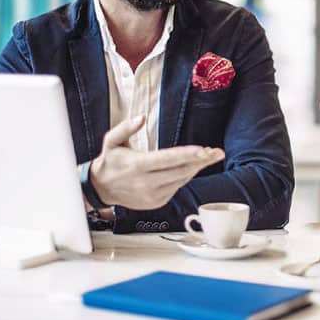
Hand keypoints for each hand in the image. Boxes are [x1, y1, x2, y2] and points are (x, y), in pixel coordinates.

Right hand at [90, 115, 224, 209]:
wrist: (101, 188)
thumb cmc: (110, 161)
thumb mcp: (111, 141)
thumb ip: (125, 127)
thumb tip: (141, 117)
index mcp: (137, 166)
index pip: (167, 159)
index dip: (187, 154)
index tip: (204, 149)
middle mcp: (146, 183)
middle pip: (180, 171)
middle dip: (201, 160)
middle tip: (217, 152)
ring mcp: (152, 195)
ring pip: (181, 180)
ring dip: (197, 168)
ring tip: (211, 156)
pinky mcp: (156, 202)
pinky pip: (177, 187)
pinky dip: (186, 176)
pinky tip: (194, 166)